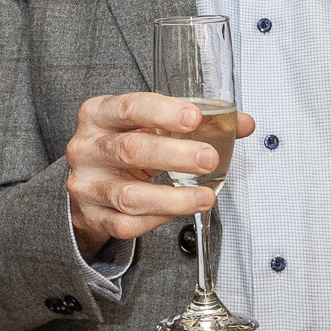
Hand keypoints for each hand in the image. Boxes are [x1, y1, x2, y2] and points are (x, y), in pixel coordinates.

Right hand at [64, 92, 255, 253]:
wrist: (89, 182)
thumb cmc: (125, 146)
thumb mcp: (151, 126)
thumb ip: (196, 122)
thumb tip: (243, 123)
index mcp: (99, 115)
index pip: (129, 108)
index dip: (162, 112)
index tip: (194, 118)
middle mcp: (87, 148)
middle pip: (130, 150)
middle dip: (175, 155)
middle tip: (209, 158)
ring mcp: (87, 185)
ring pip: (130, 195)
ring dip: (173, 198)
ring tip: (205, 197)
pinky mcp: (93, 216)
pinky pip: (127, 223)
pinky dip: (158, 219)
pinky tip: (178, 211)